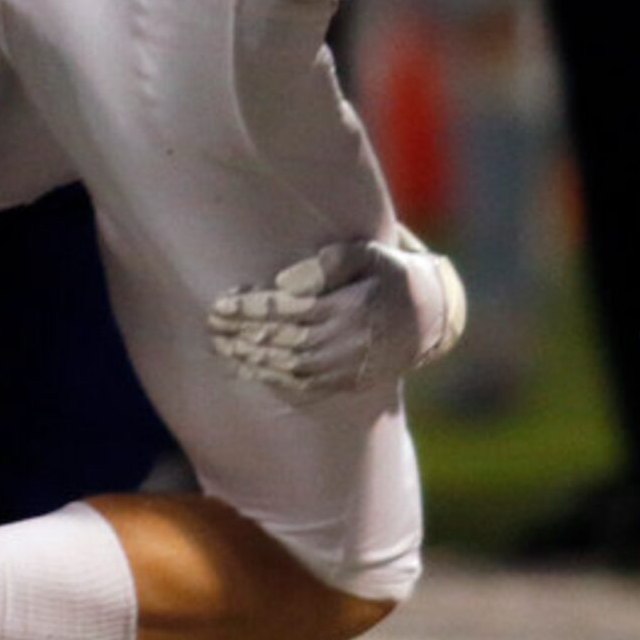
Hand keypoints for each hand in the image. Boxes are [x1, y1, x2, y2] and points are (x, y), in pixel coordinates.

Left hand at [208, 237, 467, 402]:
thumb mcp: (371, 254)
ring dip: (250, 358)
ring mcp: (345, 367)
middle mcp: (346, 343)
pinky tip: (247, 368)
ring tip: (221, 345)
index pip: (287, 311)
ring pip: (287, 367)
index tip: (221, 302)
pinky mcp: (345, 381)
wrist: (427, 319)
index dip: (251, 308)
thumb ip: (330, 263)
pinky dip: (271, 378)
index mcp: (349, 308)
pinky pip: (302, 385)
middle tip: (211, 324)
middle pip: (281, 341)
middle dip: (242, 334)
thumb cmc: (391, 275)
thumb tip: (284, 281)